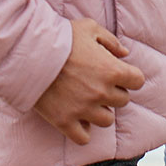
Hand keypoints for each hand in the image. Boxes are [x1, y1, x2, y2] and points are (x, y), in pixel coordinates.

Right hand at [32, 18, 146, 144]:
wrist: (28, 53)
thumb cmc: (60, 37)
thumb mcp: (89, 28)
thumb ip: (111, 41)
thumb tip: (125, 53)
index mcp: (111, 70)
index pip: (138, 81)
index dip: (130, 77)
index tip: (119, 74)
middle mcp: (101, 92)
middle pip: (122, 101)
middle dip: (113, 92)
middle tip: (98, 84)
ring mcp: (84, 109)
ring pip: (106, 120)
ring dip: (100, 111)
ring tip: (88, 101)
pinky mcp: (65, 121)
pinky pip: (83, 138)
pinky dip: (82, 130)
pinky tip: (77, 119)